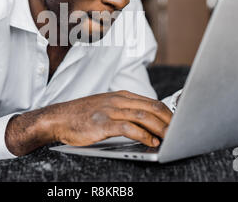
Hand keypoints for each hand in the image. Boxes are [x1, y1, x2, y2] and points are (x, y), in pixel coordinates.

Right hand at [47, 90, 171, 147]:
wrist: (59, 118)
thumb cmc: (82, 115)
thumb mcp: (106, 106)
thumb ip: (124, 110)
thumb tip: (146, 121)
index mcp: (121, 96)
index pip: (151, 102)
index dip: (167, 113)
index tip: (176, 123)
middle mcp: (118, 101)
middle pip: (151, 107)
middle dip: (168, 120)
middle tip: (178, 131)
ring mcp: (110, 111)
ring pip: (143, 116)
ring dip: (160, 128)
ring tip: (169, 137)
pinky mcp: (103, 123)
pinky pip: (129, 128)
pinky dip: (143, 135)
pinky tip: (150, 141)